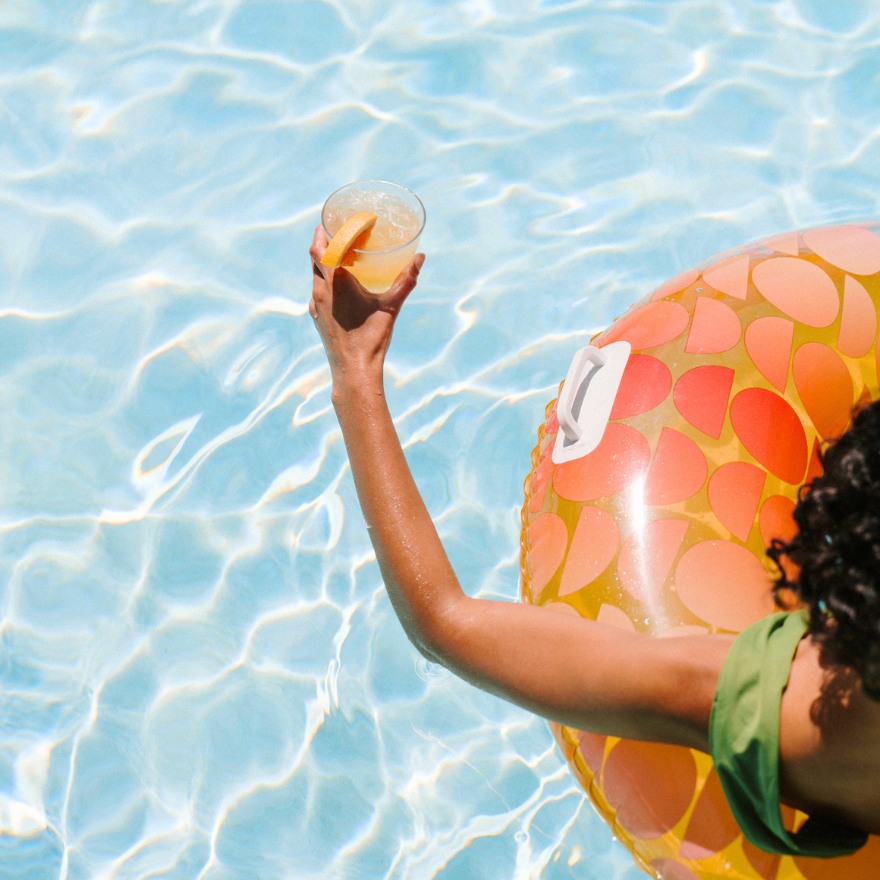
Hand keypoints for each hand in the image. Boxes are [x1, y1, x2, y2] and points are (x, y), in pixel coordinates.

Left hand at [308, 225, 424, 388]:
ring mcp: (315, 304)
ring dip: (323, 257)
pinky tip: (338, 281)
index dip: (326, 228)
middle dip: (323, 238)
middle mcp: (320, 290)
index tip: (337, 217)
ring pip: (314, 271)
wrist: (353, 371)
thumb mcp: (391, 306)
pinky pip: (316, 288)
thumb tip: (420, 258)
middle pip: (314, 254)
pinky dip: (324, 276)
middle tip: (337, 226)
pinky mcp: (317, 316)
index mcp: (335, 282)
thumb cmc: (371, 338)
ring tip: (338, 250)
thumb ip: (406, 280)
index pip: (322, 245)